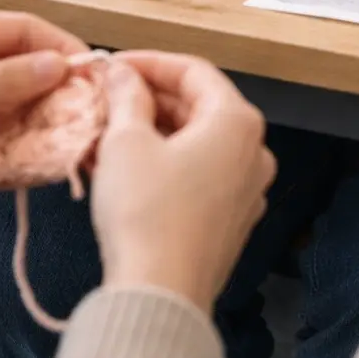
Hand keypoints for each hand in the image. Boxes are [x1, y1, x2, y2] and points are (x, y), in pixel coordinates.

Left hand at [0, 9, 82, 183]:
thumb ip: (0, 83)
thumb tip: (60, 67)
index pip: (19, 29)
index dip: (59, 47)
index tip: (93, 77)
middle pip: (20, 69)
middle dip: (55, 93)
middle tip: (90, 118)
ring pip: (12, 107)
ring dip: (39, 125)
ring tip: (72, 146)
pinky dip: (16, 151)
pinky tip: (38, 166)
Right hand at [89, 51, 275, 313]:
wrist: (160, 295)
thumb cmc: (146, 214)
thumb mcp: (126, 141)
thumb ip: (127, 96)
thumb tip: (123, 74)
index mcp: (237, 122)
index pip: (194, 71)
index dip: (149, 62)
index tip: (114, 65)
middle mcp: (253, 153)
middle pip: (199, 107)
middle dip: (148, 100)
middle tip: (106, 99)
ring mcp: (246, 191)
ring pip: (196, 144)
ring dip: (151, 134)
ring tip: (105, 134)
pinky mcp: (229, 222)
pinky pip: (197, 177)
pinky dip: (163, 165)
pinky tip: (122, 170)